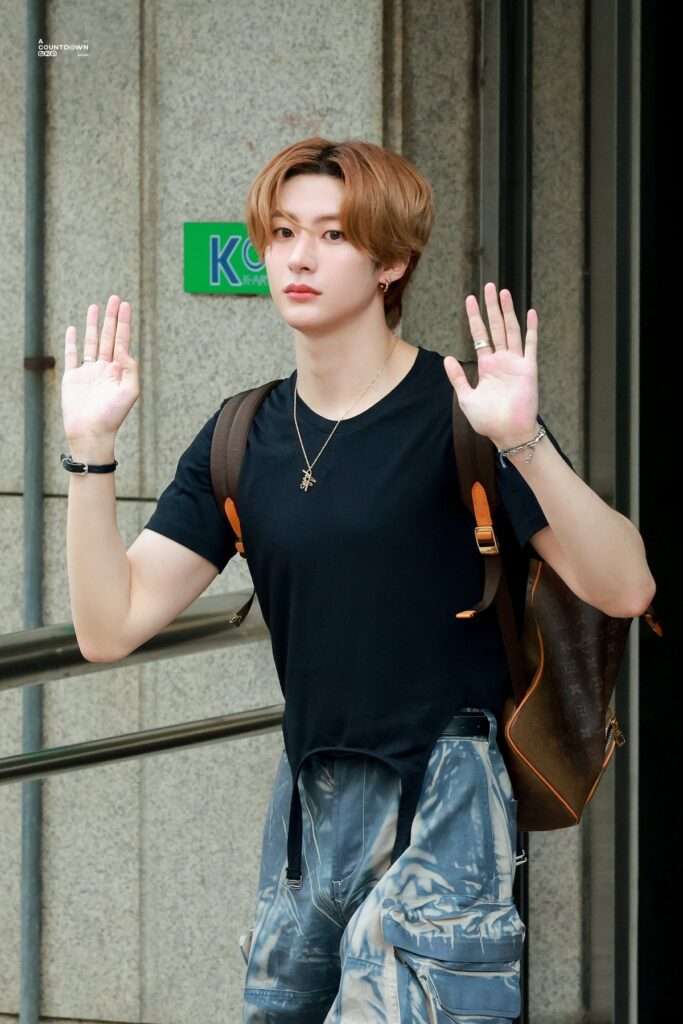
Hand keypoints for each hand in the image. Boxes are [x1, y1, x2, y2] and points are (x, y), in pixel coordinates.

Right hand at [61, 295, 139, 441]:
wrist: (91, 432)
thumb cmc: (113, 415)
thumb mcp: (130, 391)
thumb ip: (130, 368)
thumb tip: (125, 349)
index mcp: (119, 370)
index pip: (122, 341)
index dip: (124, 323)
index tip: (125, 306)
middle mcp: (105, 368)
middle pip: (109, 337)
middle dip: (112, 317)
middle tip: (115, 298)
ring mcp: (88, 372)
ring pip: (92, 342)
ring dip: (94, 324)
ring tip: (96, 307)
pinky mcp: (73, 377)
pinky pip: (72, 355)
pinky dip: (72, 342)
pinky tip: (73, 329)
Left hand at [443, 282, 538, 448]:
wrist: (508, 432)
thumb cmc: (488, 419)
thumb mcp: (466, 398)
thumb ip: (457, 377)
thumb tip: (448, 358)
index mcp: (486, 366)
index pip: (479, 335)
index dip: (474, 317)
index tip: (469, 299)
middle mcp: (501, 360)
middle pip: (495, 327)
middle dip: (491, 307)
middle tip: (488, 286)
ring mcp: (516, 362)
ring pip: (511, 330)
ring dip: (507, 311)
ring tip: (503, 292)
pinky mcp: (528, 368)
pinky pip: (530, 345)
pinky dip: (531, 329)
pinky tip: (530, 313)